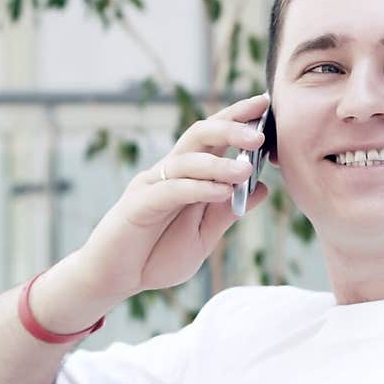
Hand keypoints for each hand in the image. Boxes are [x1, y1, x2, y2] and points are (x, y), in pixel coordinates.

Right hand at [76, 92, 270, 303]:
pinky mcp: (139, 203)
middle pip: (200, 134)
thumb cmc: (157, 256)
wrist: (118, 279)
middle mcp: (170, 173)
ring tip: (245, 170)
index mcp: (188, 176)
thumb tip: (262, 187)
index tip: (266, 105)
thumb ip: (228, 212)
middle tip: (260, 134)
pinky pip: (173, 189)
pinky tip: (224, 191)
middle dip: (231, 127)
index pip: (215, 138)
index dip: (237, 118)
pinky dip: (200, 188)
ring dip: (219, 163)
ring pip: (187, 159)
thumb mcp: (203, 236)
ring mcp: (152, 184)